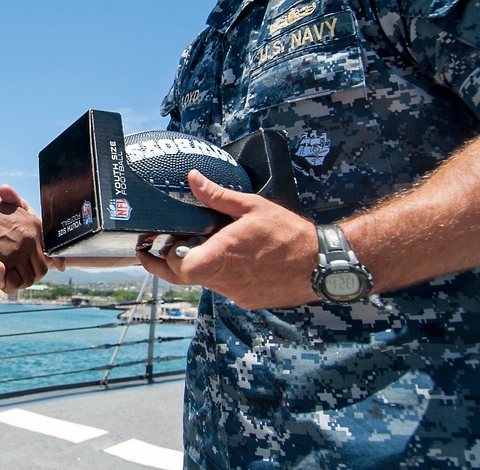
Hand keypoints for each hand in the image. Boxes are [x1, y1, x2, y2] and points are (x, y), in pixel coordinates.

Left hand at [137, 170, 319, 309]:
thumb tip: (192, 179)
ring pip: (205, 282)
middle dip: (172, 262)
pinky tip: (231, 258)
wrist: (322, 265)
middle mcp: (227, 279)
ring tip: (204, 245)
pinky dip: (221, 274)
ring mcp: (237, 293)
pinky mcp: (248, 301)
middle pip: (185, 278)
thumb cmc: (288, 234)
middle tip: (165, 245)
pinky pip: (224, 288)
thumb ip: (218, 196)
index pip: (181, 269)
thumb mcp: (252, 207)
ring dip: (199, 266)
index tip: (157, 245)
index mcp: (224, 255)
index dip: (164, 259)